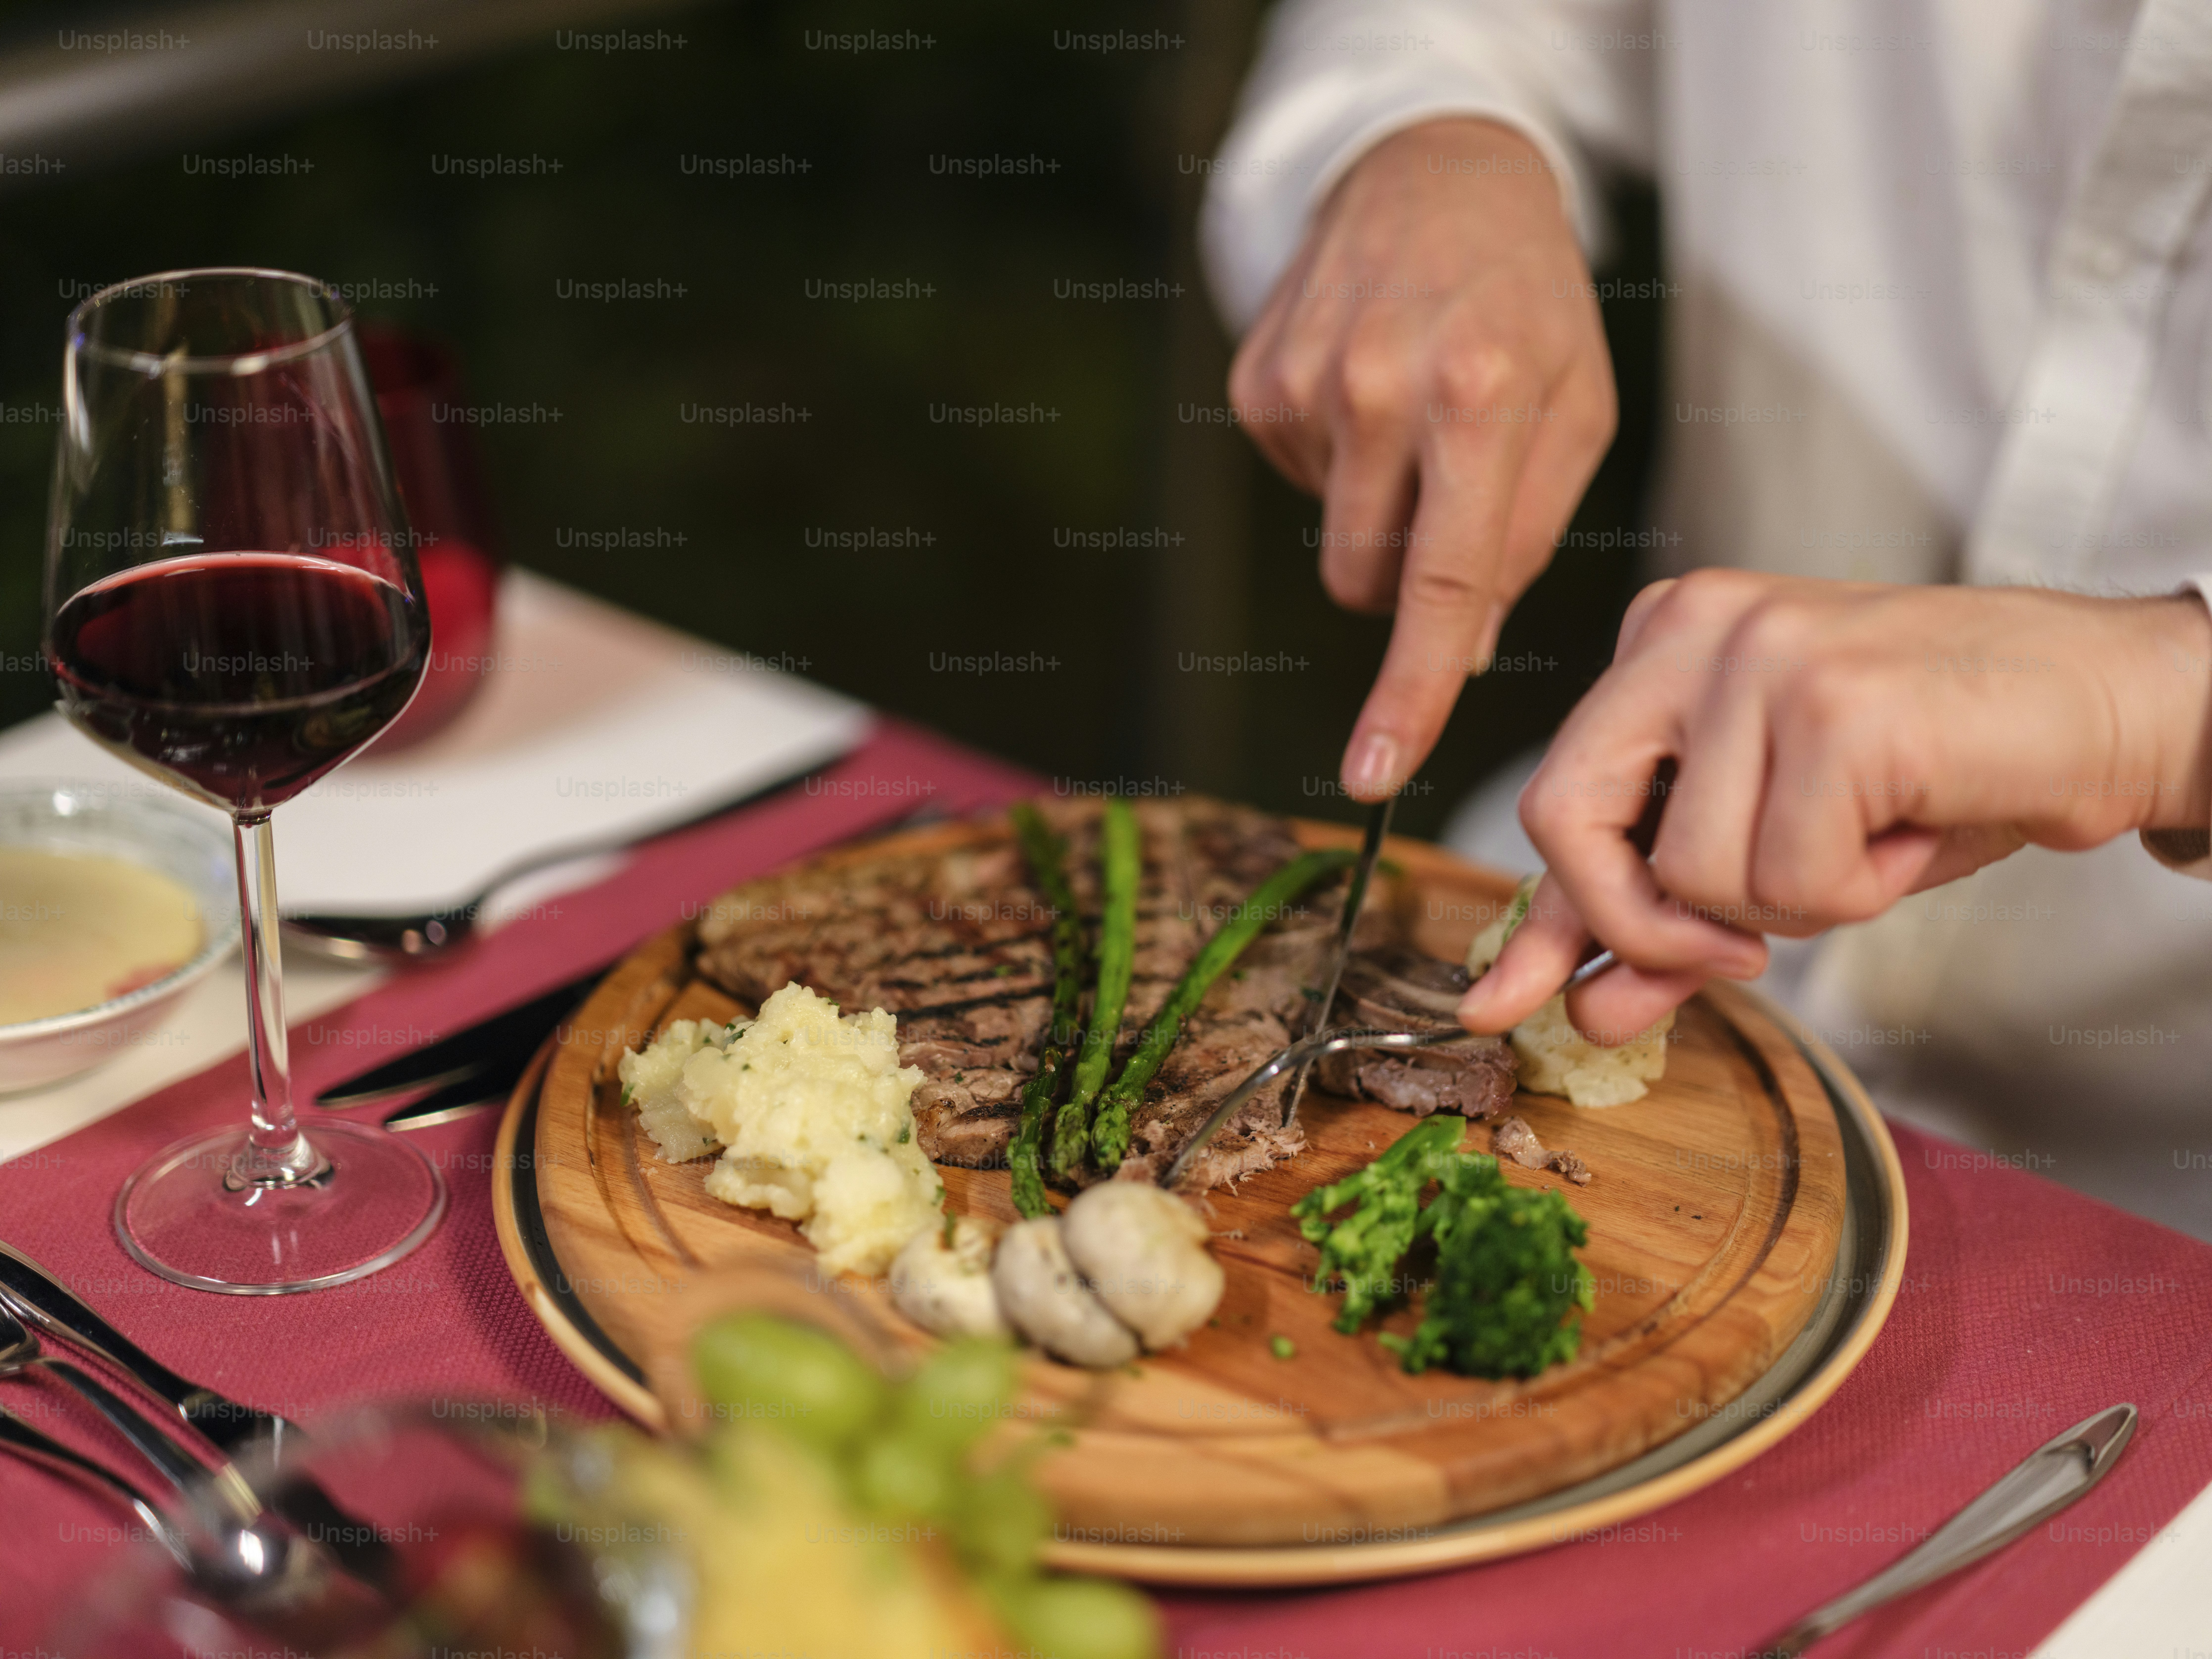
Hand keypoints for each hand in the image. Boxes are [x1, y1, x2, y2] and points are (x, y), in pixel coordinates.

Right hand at [1228, 117, 1616, 800]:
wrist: (1436, 169)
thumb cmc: (1527, 299)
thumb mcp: (1576, 404)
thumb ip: (1529, 534)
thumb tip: (1469, 646)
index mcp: (1480, 395)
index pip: (1440, 583)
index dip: (1410, 692)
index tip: (1373, 776)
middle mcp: (1381, 386)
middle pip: (1368, 582)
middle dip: (1408, 573)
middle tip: (1449, 482)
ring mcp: (1305, 380)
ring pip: (1331, 543)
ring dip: (1374, 513)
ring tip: (1409, 414)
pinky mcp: (1256, 379)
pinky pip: (1297, 483)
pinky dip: (1337, 460)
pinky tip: (1365, 386)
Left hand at [1458, 571, 2211, 1039]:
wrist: (2101, 710)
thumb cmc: (1937, 770)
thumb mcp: (1777, 850)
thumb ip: (1668, 918)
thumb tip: (1583, 1008)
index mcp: (1663, 641)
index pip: (1559, 799)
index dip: (1546, 915)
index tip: (1508, 998)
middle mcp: (1689, 627)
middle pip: (1567, 819)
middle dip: (1639, 921)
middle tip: (1739, 951)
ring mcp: (1758, 656)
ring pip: (1693, 872)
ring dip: (1794, 900)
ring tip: (1872, 835)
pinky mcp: (1833, 706)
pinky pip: (1789, 879)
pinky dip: (1859, 890)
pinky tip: (1911, 827)